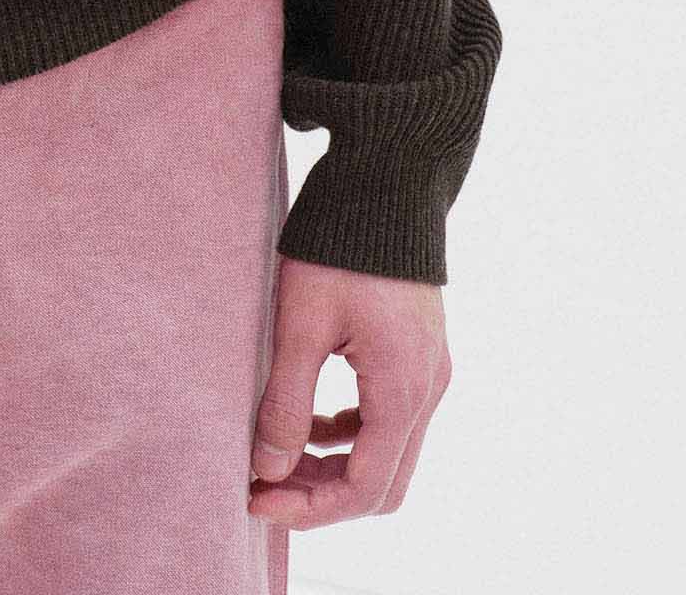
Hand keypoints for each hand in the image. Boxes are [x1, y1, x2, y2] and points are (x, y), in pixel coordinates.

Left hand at [247, 254, 450, 526]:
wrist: (387, 177)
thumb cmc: (339, 246)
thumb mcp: (301, 323)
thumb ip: (286, 402)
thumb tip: (268, 467)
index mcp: (402, 390)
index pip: (363, 489)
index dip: (308, 508)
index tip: (255, 498)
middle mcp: (428, 390)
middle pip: (383, 482)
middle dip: (322, 495)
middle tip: (264, 485)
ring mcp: (430, 371)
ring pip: (389, 453)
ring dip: (336, 466)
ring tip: (278, 455)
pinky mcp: (421, 353)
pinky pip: (392, 419)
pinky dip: (353, 434)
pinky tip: (312, 417)